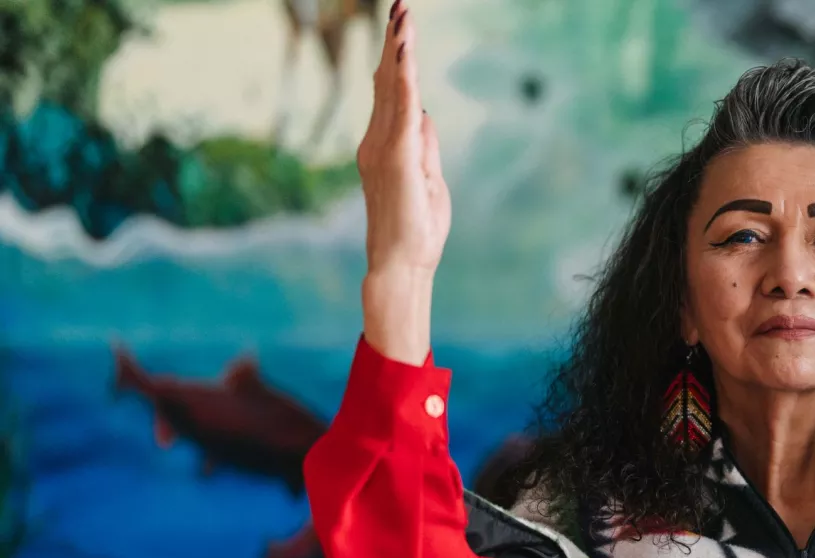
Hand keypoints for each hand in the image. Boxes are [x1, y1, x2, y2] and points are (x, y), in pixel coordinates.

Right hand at [357, 0, 449, 363]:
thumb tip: (425, 116)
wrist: (402, 265)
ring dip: (399, 49)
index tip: (401, 28)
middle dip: (395, 42)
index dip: (397, 60)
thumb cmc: (416, 231)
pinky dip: (404, 77)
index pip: (393, 94)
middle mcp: (377, 141)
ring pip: (393, 87)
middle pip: (388, 81)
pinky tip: (405, 52)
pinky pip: (401, 108)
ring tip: (403, 15)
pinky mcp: (395, 156)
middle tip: (400, 5)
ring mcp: (383, 147)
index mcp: (386, 147)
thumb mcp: (429, 180)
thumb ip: (424, 147)